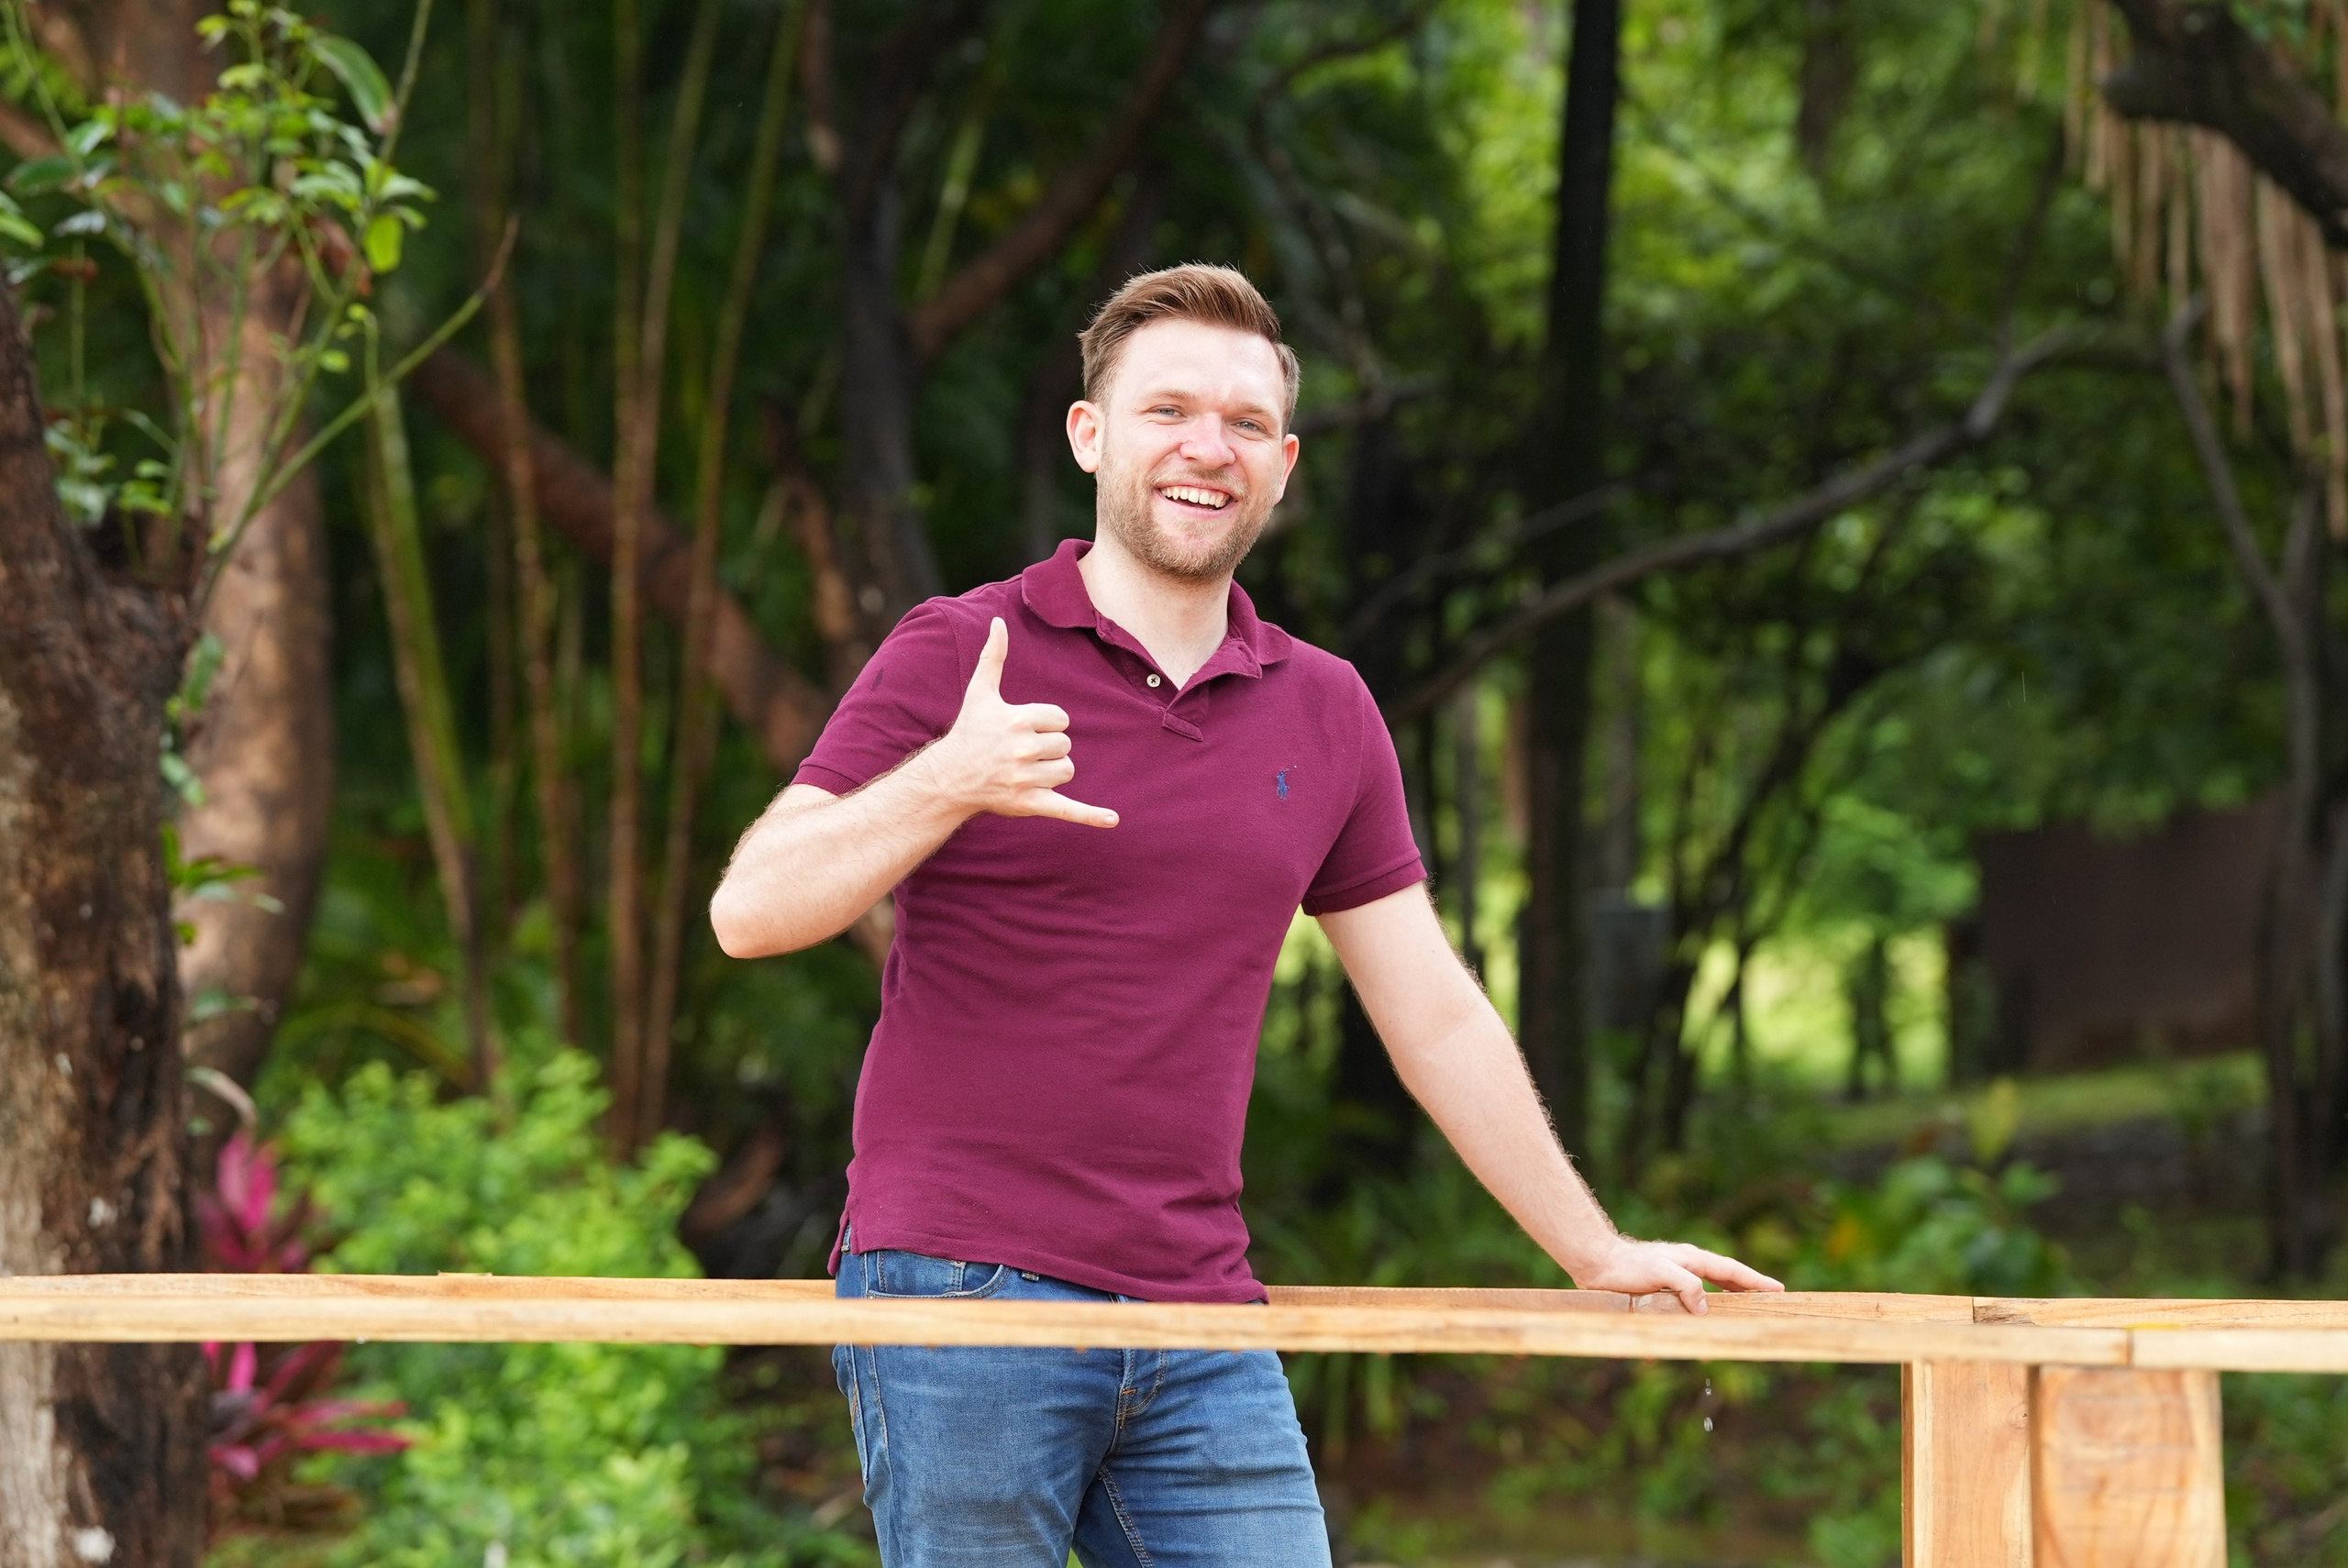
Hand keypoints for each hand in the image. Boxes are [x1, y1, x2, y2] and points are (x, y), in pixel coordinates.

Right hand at [923, 617, 1118, 828]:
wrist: (950, 778)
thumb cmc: (969, 732)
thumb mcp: (980, 692)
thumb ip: (994, 656)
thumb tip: (998, 622)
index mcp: (1018, 720)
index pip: (1061, 719)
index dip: (1046, 724)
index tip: (1020, 730)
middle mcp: (1023, 749)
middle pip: (1066, 746)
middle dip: (1048, 749)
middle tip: (1019, 753)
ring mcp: (1026, 779)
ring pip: (1067, 771)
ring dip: (1053, 772)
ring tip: (1026, 771)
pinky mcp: (1030, 803)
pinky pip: (1068, 809)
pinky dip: (1090, 816)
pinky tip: (1112, 820)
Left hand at [1570, 1236, 1783, 1314]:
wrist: (1596, 1263)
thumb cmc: (1627, 1266)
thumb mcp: (1661, 1272)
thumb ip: (1686, 1286)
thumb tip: (1706, 1308)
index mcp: (1692, 1260)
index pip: (1731, 1270)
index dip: (1755, 1281)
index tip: (1778, 1289)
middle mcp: (1687, 1268)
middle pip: (1724, 1279)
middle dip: (1745, 1290)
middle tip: (1768, 1301)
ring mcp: (1675, 1279)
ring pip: (1706, 1294)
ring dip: (1722, 1305)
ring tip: (1738, 1318)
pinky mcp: (1661, 1291)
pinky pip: (1683, 1305)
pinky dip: (1692, 1316)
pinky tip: (1690, 1332)